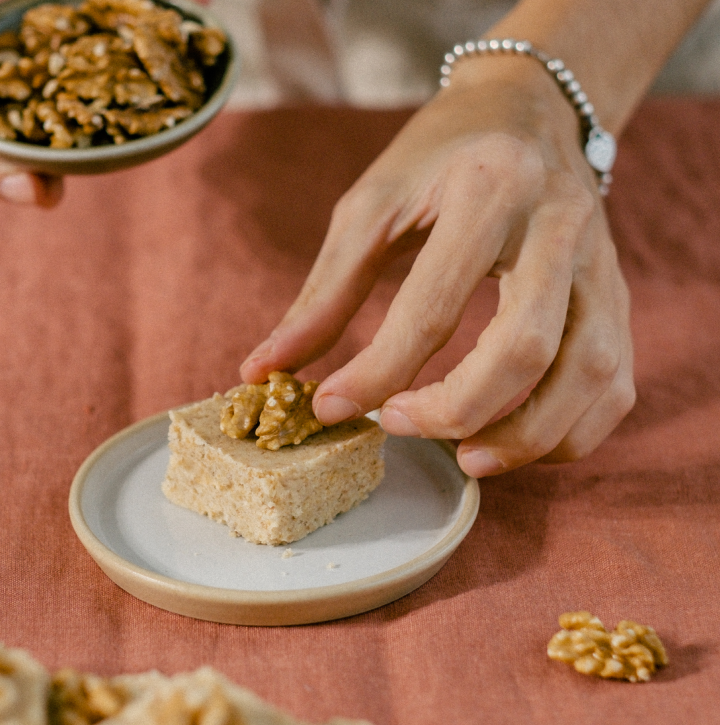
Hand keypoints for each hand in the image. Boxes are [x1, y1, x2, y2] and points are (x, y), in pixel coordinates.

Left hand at [239, 54, 633, 476]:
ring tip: (465, 459)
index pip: (433, 305)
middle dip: (456, 410)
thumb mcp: (371, 205)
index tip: (330, 407)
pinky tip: (516, 443)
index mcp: (488, 191)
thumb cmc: (441, 156)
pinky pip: (615, 387)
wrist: (532, 110)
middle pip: (525, 349)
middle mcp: (559, 228)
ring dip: (525, 439)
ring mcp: (601, 267)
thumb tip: (262, 371)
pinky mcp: (618, 298)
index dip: (377, 370)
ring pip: (587, 376)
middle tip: (398, 428)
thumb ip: (322, 294)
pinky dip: (571, 435)